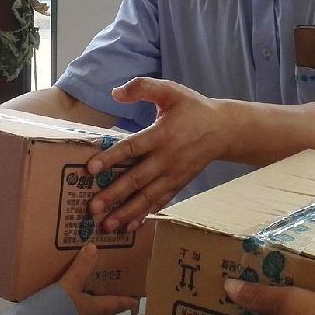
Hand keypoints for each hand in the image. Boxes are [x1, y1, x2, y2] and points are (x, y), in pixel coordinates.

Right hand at [52, 244, 139, 314]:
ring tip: (84, 292)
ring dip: (88, 305)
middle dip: (107, 299)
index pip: (119, 304)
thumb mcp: (68, 286)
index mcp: (98, 310)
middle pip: (104, 310)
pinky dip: (71, 311)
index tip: (138, 297)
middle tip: (108, 286)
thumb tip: (93, 248)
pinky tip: (61, 305)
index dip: (129, 299)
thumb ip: (80, 268)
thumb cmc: (57, 312)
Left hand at [84, 78, 228, 231]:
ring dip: (126, 212)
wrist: (224, 130)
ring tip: (106, 225)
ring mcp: (173, 175)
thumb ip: (142, 87)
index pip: (132, 148)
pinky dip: (145, 215)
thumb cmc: (193, 108)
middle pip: (136, 179)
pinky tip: (130, 226)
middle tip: (92, 207)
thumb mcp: (170, 91)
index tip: (90, 169)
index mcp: (162, 135)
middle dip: (113, 194)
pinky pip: (160, 202)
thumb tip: (115, 93)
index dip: (111, 158)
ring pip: (147, 197)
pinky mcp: (179, 184)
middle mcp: (167, 159)